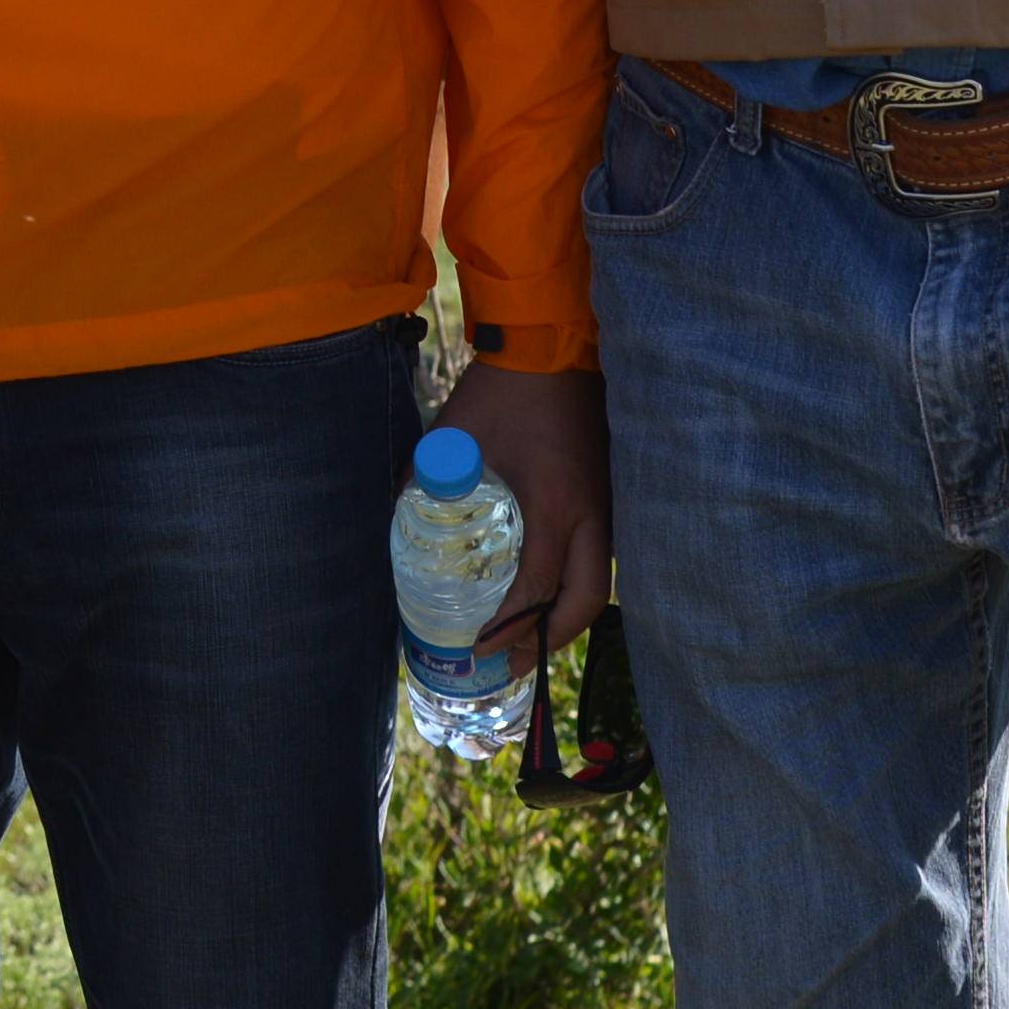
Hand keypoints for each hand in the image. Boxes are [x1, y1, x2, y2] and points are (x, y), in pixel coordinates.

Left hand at [439, 358, 611, 665]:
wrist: (551, 344)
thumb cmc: (500, 393)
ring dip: (567, 616)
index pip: (539, 586)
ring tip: (527, 639)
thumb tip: (396, 524)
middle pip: (586, 601)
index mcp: (554, 504)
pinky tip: (549, 595)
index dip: (511, 626)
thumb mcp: (451, 441)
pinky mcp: (611, 494)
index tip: (480, 647)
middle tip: (510, 663)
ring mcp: (609, 504)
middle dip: (549, 641)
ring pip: (600, 582)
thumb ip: (423, 486)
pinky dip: (577, 586)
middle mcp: (594, 513)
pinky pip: (601, 557)